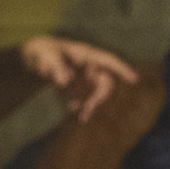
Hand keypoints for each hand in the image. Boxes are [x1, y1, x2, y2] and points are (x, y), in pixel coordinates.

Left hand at [20, 35, 138, 122]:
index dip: (122, 69)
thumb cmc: (44, 51)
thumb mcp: (48, 57)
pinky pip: (86, 99)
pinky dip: (82, 105)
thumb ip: (56, 68)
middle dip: (100, 97)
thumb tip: (65, 82)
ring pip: (96, 94)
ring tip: (82, 117)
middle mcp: (90, 67)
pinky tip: (72, 108)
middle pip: (105, 83)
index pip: (109, 61)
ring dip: (92, 105)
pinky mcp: (77, 88)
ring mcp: (85, 78)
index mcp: (88, 55)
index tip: (135, 79)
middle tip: (88, 110)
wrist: (34, 57)